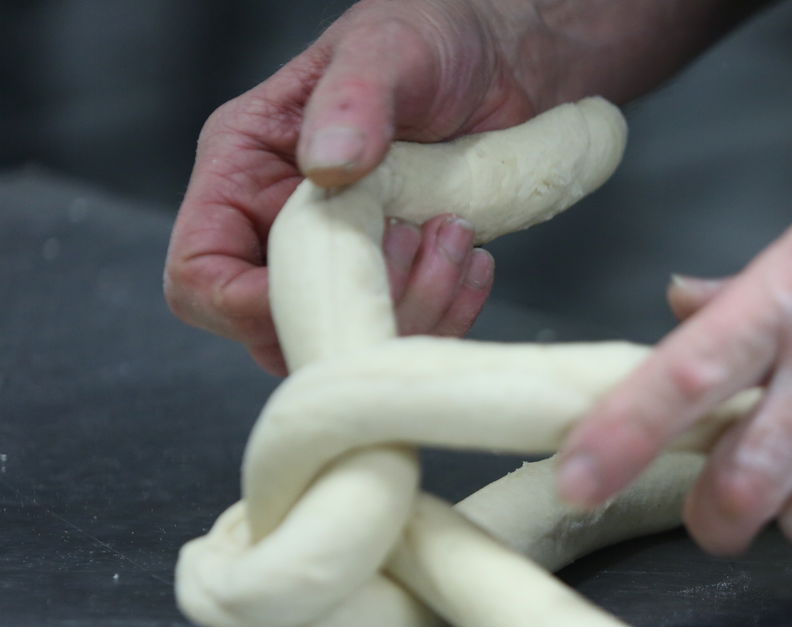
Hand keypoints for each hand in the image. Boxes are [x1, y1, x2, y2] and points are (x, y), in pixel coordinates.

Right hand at [164, 0, 532, 373]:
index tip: (332, 284)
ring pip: (350, 341)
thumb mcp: (389, 49)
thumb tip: (327, 165)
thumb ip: (354, 99)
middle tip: (421, 238)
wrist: (504, 57)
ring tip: (457, 236)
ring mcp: (343, 260)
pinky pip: (408, 333)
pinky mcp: (401, 279)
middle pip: (277, 329)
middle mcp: (280, 227)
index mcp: (245, 170)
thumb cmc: (430, 35)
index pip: (201, 275)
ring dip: (415, 309)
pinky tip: (475, 258)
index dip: (248, 306)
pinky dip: (449, 311)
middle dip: (354, 308)